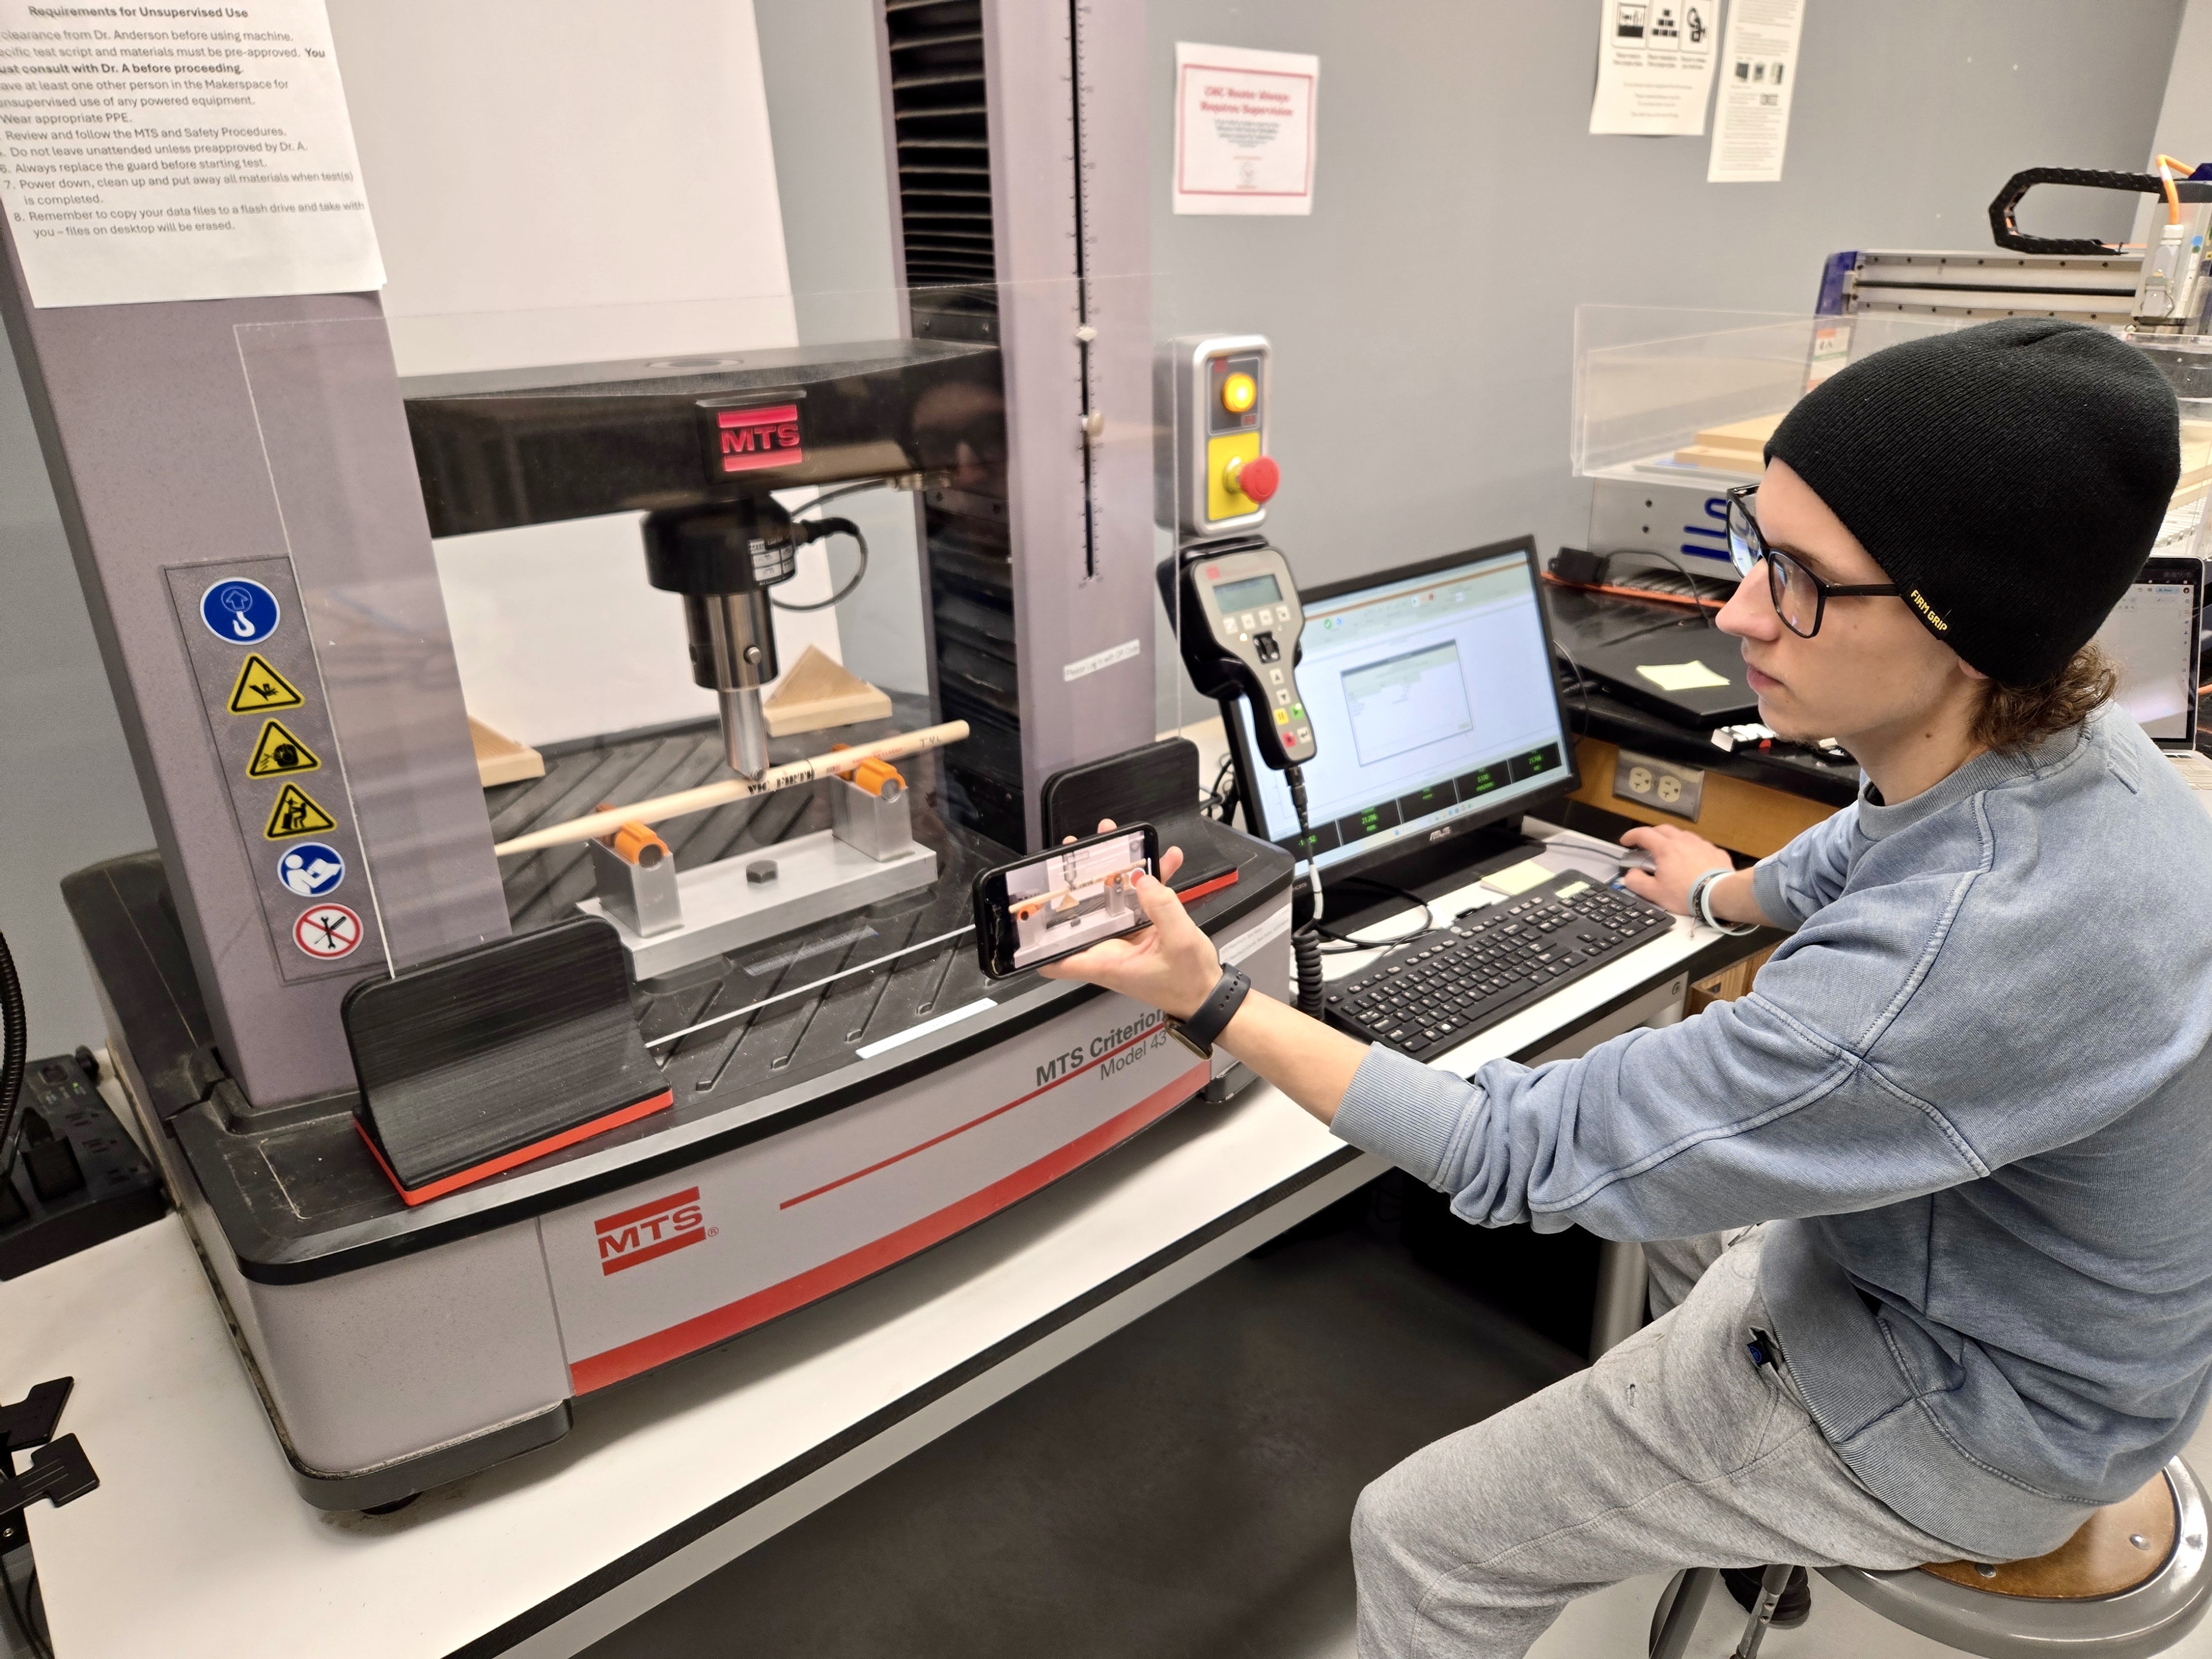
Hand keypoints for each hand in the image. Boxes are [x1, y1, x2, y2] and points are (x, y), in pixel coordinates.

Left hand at [1038, 820, 1214, 1017]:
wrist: (1211, 996)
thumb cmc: (1189, 984)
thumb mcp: (1179, 942)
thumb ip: (1162, 907)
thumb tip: (1142, 879)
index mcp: (1106, 962)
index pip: (1056, 958)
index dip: (1036, 941)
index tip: (1028, 915)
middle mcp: (1109, 950)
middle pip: (1081, 914)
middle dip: (1077, 882)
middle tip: (1077, 851)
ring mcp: (1125, 937)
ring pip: (1110, 899)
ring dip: (1114, 871)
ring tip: (1118, 841)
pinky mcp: (1143, 929)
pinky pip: (1139, 900)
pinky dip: (1150, 880)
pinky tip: (1164, 859)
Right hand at [1619, 823, 1731, 914]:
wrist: (1719, 894)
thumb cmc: (1688, 894)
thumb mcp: (1655, 893)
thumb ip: (1637, 882)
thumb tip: (1630, 876)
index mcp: (1666, 849)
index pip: (1643, 834)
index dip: (1631, 836)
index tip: (1627, 841)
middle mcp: (1683, 842)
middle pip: (1663, 829)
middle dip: (1652, 834)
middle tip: (1647, 844)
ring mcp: (1701, 845)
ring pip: (1683, 835)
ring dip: (1673, 840)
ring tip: (1670, 852)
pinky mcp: (1715, 852)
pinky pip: (1700, 845)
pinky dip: (1692, 849)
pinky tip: (1692, 861)